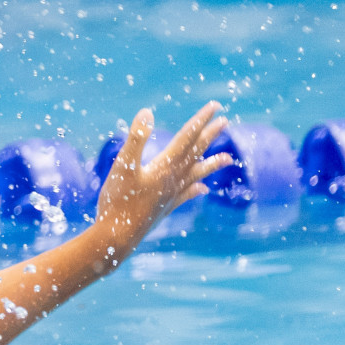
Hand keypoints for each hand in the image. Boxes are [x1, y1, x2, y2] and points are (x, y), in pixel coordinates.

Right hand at [95, 101, 234, 255]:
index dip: (200, 120)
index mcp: (165, 166)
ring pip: (196, 175)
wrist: (116, 237)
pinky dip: (196, 190)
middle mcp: (173, 179)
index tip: (215, 106)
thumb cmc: (117, 201)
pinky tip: (203, 189)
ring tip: (229, 159)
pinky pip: (186, 195)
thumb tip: (147, 112)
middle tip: (225, 120)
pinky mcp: (165, 208)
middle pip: (196, 153)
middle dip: (210, 135)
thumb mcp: (122, 166)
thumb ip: (135, 138)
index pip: (187, 137)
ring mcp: (171, 195)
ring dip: (212, 164)